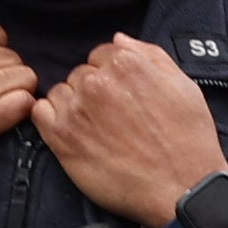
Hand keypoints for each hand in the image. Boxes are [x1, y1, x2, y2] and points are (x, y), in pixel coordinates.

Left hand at [30, 34, 227, 227]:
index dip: (112, 76)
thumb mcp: (183, 85)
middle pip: (81, 74)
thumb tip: (118, 39)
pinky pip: (40, 113)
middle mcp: (96, 82)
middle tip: (113, 118)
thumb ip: (149, 54)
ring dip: (73, 106)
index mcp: (125, 63)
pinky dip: (50, 119)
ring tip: (97, 130)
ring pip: (61, 93)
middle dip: (94, 91)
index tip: (123, 97)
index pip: (101, 55)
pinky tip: (72, 133)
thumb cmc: (188, 140)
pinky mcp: (61, 139)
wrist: (182, 188)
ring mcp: (76, 110)